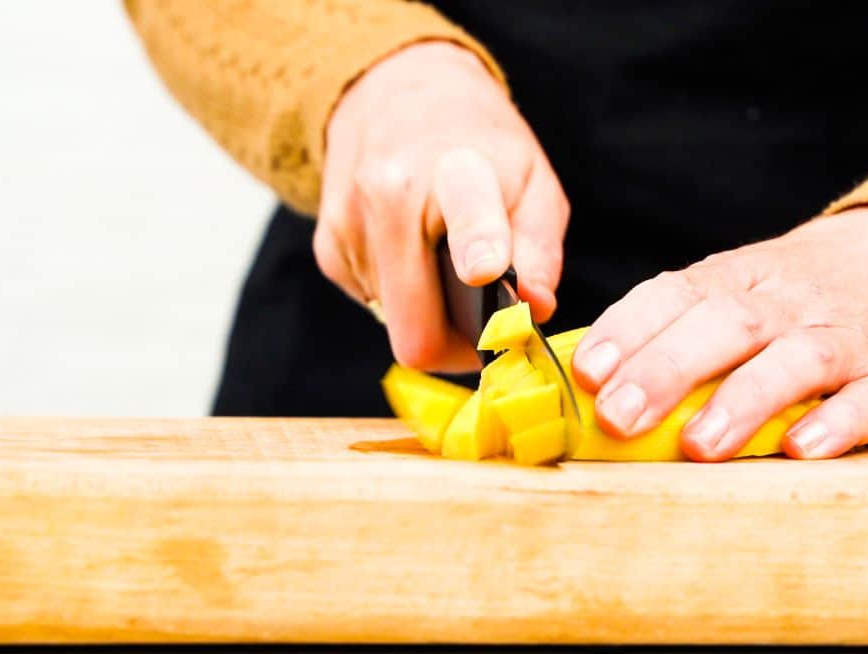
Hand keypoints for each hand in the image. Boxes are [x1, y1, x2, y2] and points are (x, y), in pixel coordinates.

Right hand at [315, 41, 568, 370]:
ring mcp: (349, 227)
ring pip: (395, 326)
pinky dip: (404, 299)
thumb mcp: (532, 179)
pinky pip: (375, 306)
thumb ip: (539, 249)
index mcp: (454, 171)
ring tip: (447, 268)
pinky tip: (415, 255)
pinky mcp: (327, 251)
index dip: (476, 249)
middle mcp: (388, 197)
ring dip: (431, 316)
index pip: (466, 217)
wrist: (393, 91)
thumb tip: (533, 310)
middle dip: (457, 347)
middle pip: (416, 327)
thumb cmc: (476, 145)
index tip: (484, 272)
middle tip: (487, 332)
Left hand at [571, 207, 867, 459]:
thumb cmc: (803, 292)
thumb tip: (591, 379)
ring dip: (744, 401)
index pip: (677, 293)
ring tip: (699, 445)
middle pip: (727, 325)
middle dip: (668, 369)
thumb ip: (677, 325)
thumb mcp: (741, 287)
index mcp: (741, 278)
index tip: (587, 372)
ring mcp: (849, 339)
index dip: (629, 331)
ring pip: (797, 361)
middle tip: (620, 417)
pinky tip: (801, 448)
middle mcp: (791, 303)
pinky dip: (837, 424)